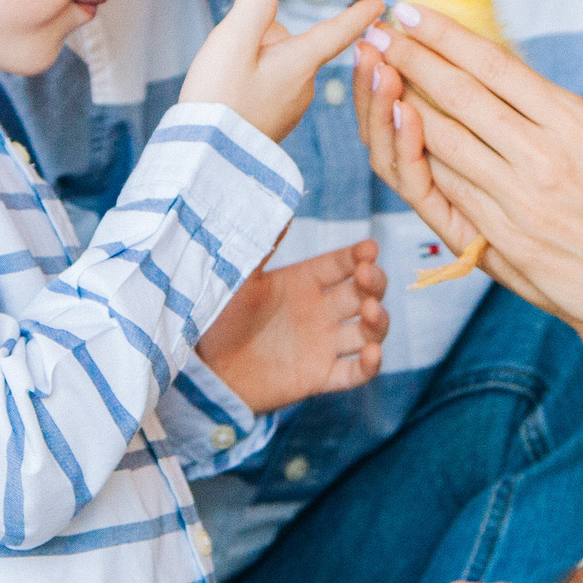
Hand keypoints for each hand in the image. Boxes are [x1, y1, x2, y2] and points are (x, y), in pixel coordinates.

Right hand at [181, 0, 379, 141]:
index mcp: (301, 63)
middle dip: (265, 37)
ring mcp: (289, 109)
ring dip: (254, 60)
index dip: (356, 14)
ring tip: (223, 79)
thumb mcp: (233, 40)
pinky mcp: (272, 124)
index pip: (337, 31)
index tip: (379, 5)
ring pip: (277, 65)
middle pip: (292, 44)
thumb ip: (254, 5)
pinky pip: (267, 87)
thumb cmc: (219, 97)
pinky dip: (249, 83)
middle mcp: (304, 87)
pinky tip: (226, 96)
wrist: (205, 158)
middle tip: (229, 56)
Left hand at [196, 240, 386, 413]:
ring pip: (368, 329)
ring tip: (370, 311)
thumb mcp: (240, 278)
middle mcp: (320, 310)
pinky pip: (355, 373)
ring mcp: (323, 344)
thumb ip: (263, 245)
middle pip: (364, 292)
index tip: (369, 249)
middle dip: (374, 282)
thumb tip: (283, 206)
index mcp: (303, 281)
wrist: (204, 369)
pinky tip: (373, 354)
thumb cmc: (217, 319)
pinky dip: (371, 366)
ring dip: (378, 320)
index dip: (359, 255)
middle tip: (367, 276)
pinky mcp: (320, 376)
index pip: (342, 263)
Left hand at [354, 6, 582, 337]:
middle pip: (462, 97)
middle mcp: (544, 156)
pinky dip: (423, 160)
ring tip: (379, 78)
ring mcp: (520, 200)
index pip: (497, 66)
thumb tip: (526, 92)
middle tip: (379, 35)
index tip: (415, 15)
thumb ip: (569, 120)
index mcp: (577, 123)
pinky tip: (402, 139)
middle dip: (414, 61)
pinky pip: (453, 191)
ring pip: (447, 141)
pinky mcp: (507, 240)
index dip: (448, 36)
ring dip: (405, 105)